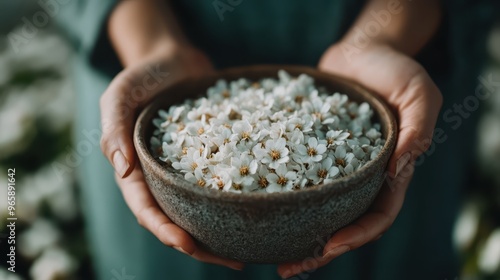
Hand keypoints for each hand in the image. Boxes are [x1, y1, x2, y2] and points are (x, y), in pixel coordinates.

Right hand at [99, 47, 243, 270]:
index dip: (164, 229)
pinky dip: (233, 203)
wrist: (173, 61)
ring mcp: (186, 171)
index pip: (147, 208)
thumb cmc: (142, 76)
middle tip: (231, 260)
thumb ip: (114, 129)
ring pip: (201, 210)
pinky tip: (258, 212)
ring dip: (220, 234)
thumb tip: (122, 171)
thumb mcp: (119, 95)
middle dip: (199, 245)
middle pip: (177, 220)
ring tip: (247, 253)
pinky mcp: (210, 159)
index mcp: (136, 170)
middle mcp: (162, 178)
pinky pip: (220, 185)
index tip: (186, 243)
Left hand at [278, 43, 441, 277]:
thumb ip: (417, 128)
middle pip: (344, 223)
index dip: (357, 235)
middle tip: (288, 268)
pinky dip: (284, 199)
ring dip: (297, 234)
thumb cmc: (394, 68)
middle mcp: (363, 175)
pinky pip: (299, 180)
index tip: (329, 245)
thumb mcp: (417, 91)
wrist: (362, 50)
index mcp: (391, 170)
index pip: (378, 215)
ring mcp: (337, 166)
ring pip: (319, 210)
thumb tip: (399, 169)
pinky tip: (259, 207)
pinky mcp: (314, 151)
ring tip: (268, 253)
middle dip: (320, 250)